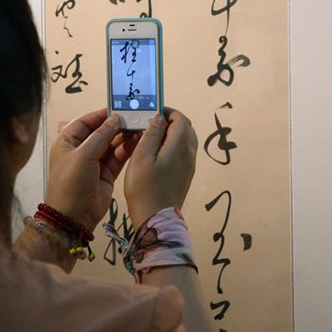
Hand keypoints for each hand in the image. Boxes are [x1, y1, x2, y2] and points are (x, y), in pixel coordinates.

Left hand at [46, 108, 140, 230]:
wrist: (73, 217)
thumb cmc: (69, 186)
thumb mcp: (83, 155)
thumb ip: (101, 135)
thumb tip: (114, 119)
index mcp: (67, 142)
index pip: (85, 121)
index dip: (101, 115)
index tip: (118, 109)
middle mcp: (81, 150)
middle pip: (101, 132)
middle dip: (117, 126)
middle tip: (134, 118)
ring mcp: (94, 162)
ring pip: (112, 144)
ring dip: (124, 137)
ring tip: (139, 128)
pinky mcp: (106, 173)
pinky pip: (118, 157)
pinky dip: (128, 150)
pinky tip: (138, 142)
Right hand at [123, 108, 197, 224]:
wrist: (157, 219)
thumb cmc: (145, 189)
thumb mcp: (141, 157)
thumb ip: (151, 134)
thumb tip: (159, 118)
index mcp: (179, 146)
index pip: (181, 118)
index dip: (168, 112)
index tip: (152, 113)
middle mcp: (189, 154)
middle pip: (185, 128)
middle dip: (170, 121)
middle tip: (150, 124)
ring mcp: (189, 166)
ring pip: (185, 141)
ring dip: (171, 134)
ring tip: (151, 139)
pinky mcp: (185, 176)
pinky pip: (183, 153)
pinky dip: (172, 147)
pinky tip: (155, 155)